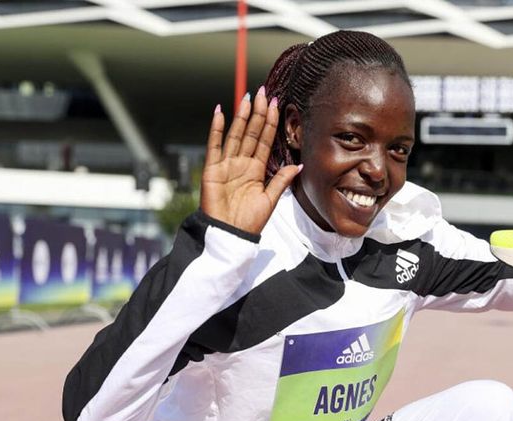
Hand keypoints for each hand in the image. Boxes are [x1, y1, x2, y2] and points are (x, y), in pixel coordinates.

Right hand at [200, 88, 300, 233]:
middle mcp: (241, 163)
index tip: (276, 104)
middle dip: (258, 113)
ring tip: (247, 97)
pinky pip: (215, 146)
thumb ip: (282, 180)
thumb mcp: (271, 199)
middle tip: (264, 92)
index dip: (270, 122)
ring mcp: (226, 165)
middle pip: (250, 132)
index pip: (264, 140)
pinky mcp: (212, 170)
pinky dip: (217, 129)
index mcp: (256, 169)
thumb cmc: (250, 221)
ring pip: (235, 135)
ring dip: (241, 116)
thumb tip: (300, 165)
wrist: (231, 235)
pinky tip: (220, 112)